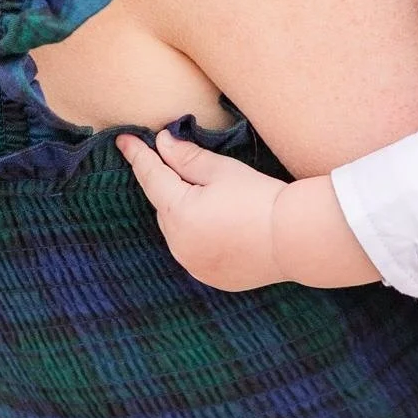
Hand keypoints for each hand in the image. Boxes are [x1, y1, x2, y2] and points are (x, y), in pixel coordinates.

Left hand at [116, 130, 286, 290]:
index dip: (137, 155)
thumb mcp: (220, 170)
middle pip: (163, 205)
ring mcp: (193, 265)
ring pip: (176, 230)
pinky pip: (192, 250)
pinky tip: (216, 225)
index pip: (150, 176)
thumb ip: (186, 158)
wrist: (293, 239)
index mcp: (177, 213)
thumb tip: (163, 143)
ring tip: (206, 196)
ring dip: (181, 211)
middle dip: (167, 183)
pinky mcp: (210, 278)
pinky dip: (196, 235)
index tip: (123, 140)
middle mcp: (178, 244)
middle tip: (177, 162)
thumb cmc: (257, 197)